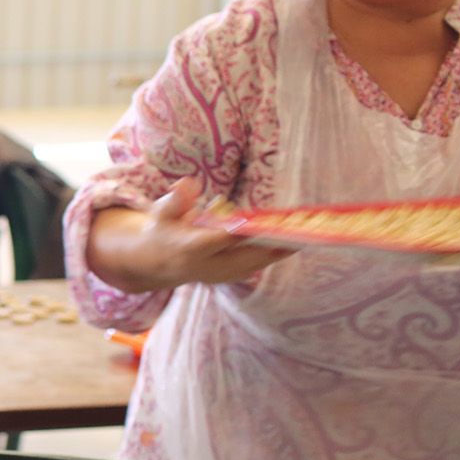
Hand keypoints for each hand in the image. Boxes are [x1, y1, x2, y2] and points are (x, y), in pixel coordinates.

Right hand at [88, 176, 291, 292]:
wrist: (156, 263)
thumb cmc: (162, 231)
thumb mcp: (160, 212)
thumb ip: (176, 199)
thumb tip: (187, 182)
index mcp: (188, 249)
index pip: (215, 241)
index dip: (234, 233)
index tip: (253, 224)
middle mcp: (206, 265)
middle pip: (241, 258)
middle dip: (268, 247)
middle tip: (295, 235)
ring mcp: (218, 275)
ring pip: (252, 265)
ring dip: (276, 252)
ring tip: (303, 238)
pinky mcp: (227, 276)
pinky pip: (253, 267)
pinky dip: (271, 256)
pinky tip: (290, 244)